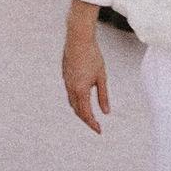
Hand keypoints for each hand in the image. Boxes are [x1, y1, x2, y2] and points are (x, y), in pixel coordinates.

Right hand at [62, 11, 110, 133]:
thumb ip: (103, 96)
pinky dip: (76, 100)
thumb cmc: (92, 56)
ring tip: (90, 115)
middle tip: (96, 125)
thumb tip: (106, 112)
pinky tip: (83, 98)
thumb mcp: (101, 77)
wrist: (78, 38)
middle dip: (86, 119)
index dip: (92, 124)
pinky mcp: (65, 75)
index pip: (86, 114)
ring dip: (80, 110)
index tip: (99, 131)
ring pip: (72, 102)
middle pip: (77, 110)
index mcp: (80, 90)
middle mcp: (71, 88)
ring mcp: (66, 81)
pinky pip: (70, 93)